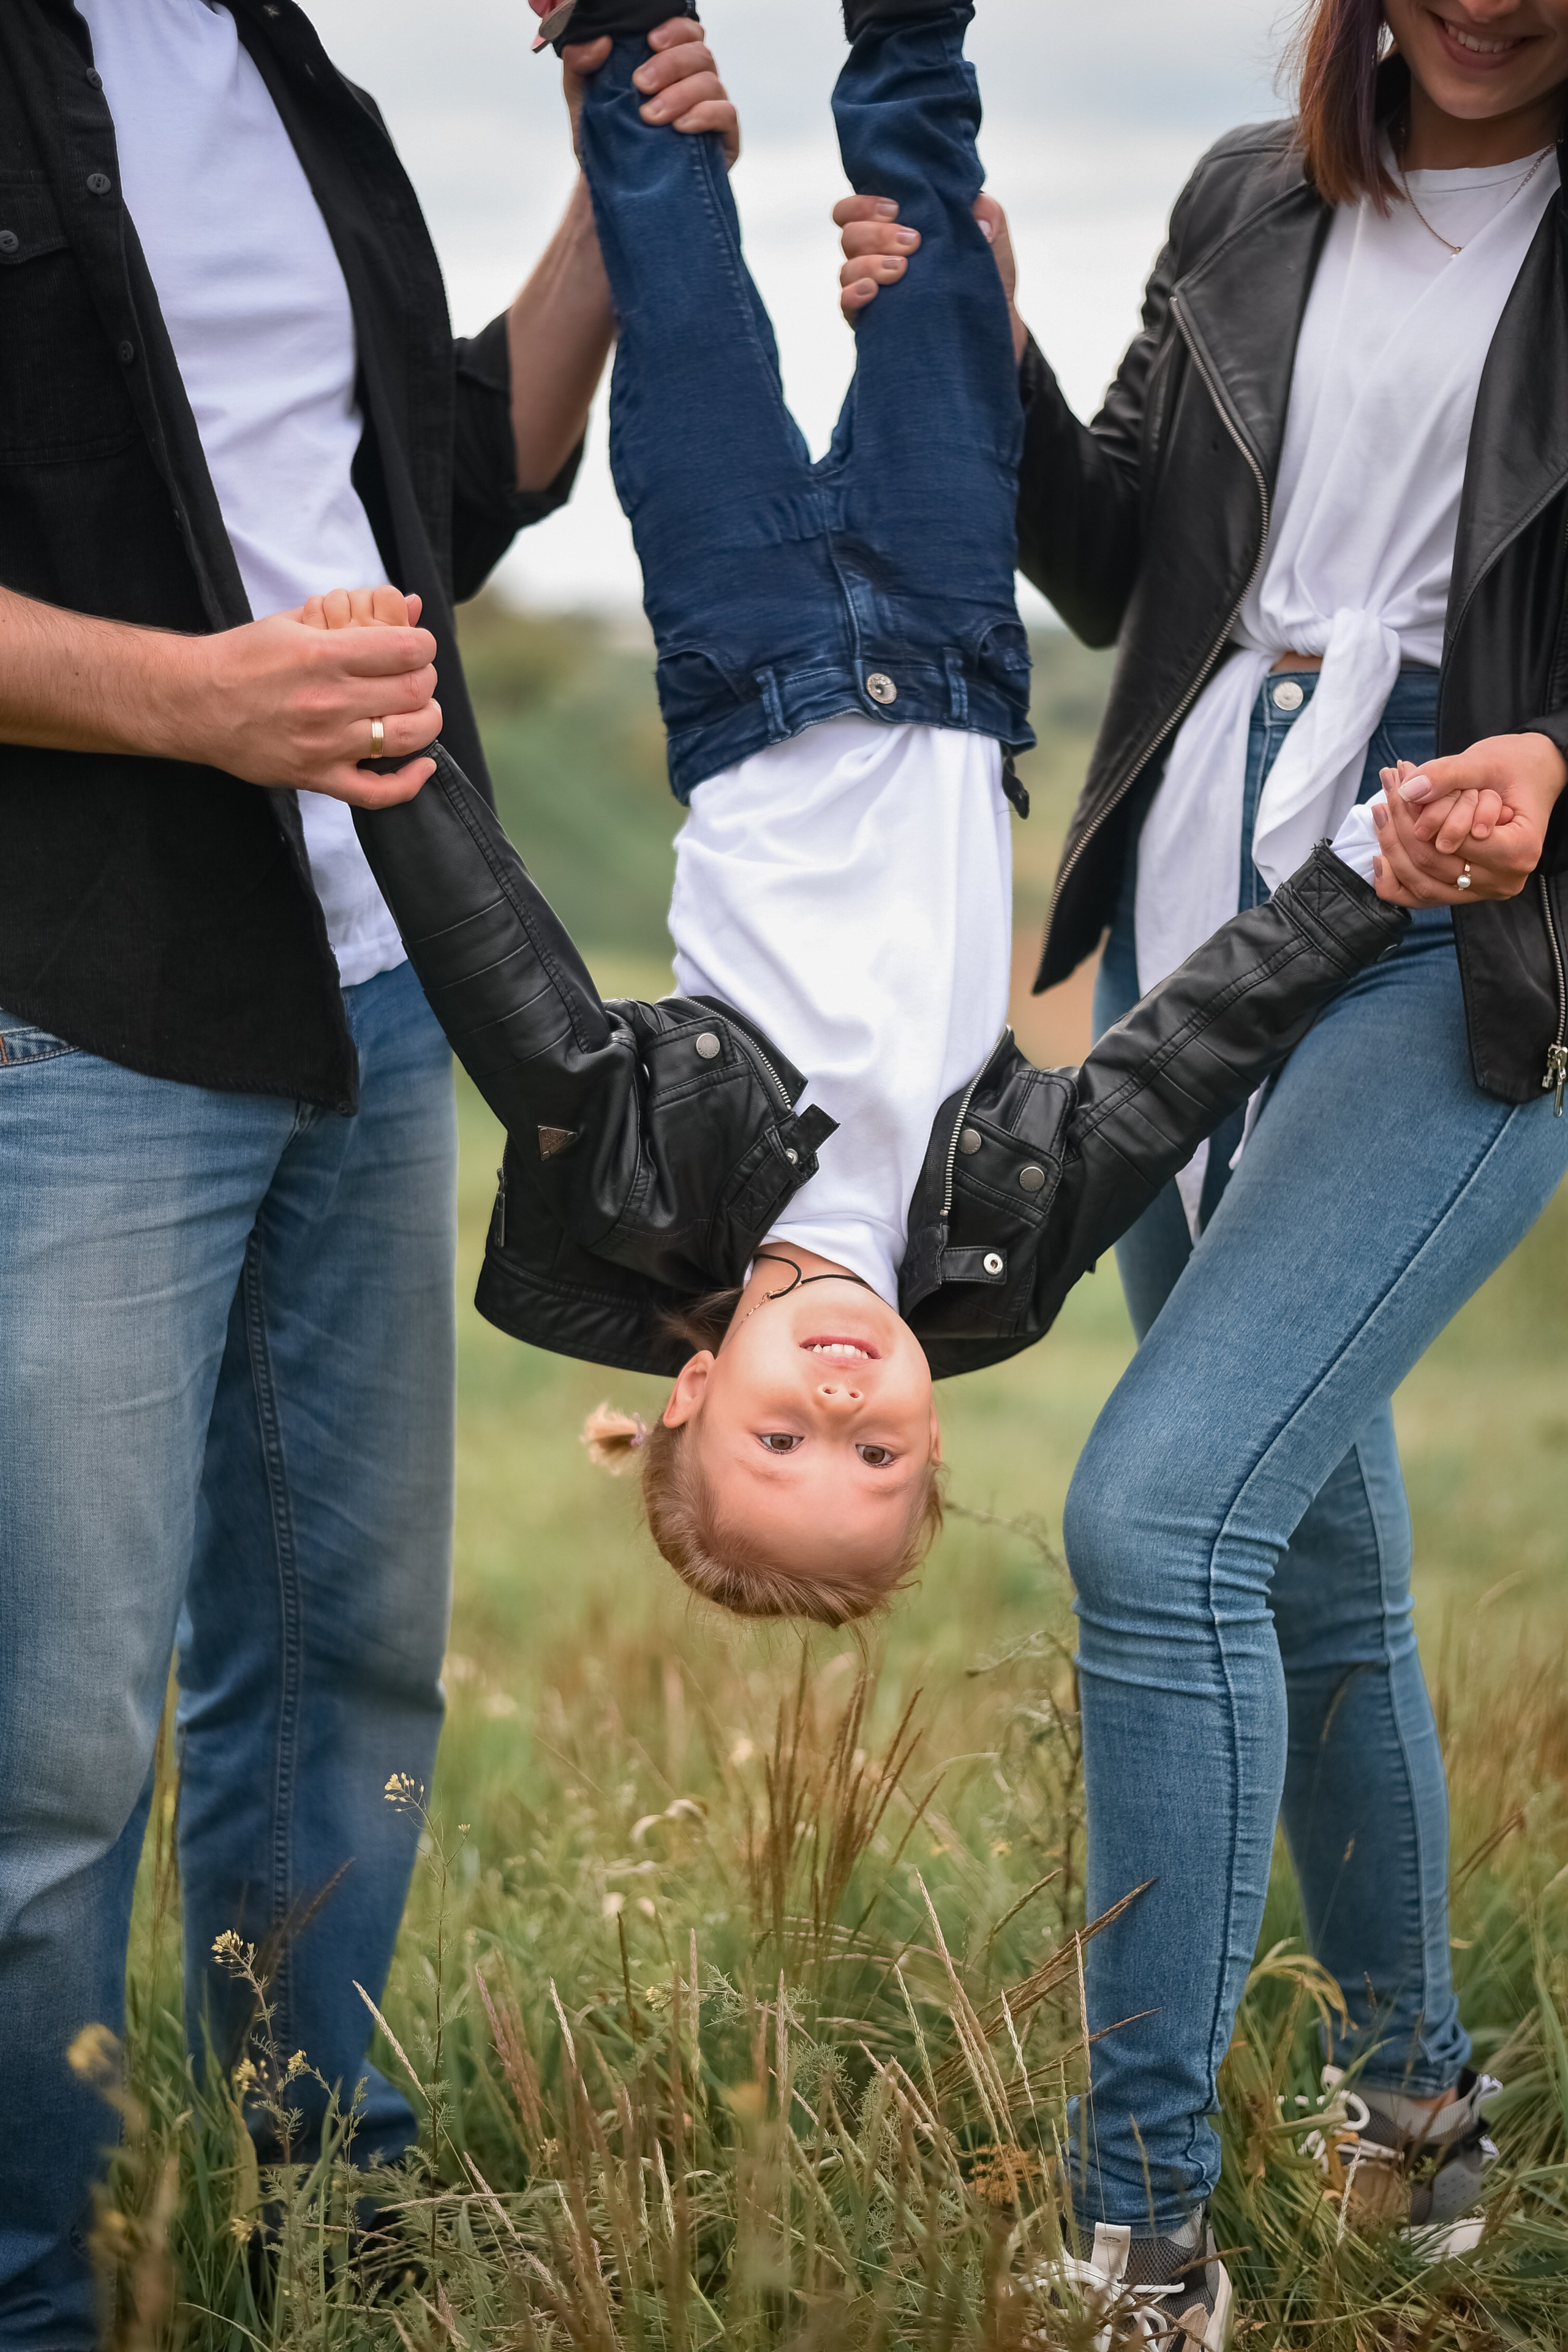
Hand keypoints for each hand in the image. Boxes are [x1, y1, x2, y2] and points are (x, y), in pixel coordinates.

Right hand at [186, 586, 440, 807]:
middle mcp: (329, 701)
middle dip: (425, 679)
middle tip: (414, 675)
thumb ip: (354, 616)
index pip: (408, 650)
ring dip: (426, 722)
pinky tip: (422, 766)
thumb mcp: (294, 623)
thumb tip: (412, 604)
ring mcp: (325, 744)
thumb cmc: (244, 657)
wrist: (193, 701)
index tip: (417, 646)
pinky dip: (410, 783)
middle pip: (415, 692)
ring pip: (408, 738)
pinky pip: (378, 794)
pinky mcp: (317, 777)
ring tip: (417, 711)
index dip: (424, 645)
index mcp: (323, 655)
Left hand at [563, 18, 738, 167]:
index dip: (674, 29)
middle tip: (640, 84)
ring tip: (650, 117)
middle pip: (699, 53)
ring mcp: (711, 109)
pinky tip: (681, 127)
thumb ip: (579, 62)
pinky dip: (704, 115)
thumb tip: (600, 41)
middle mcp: (694, 81)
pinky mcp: (723, 141)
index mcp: (669, 63)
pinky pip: (727, 114)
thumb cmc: (603, 138)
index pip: (686, 31)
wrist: (612, 191)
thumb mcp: (581, 98)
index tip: (650, 42)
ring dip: (680, 94)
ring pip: (711, 82)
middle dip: (670, 64)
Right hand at [835, 189, 1026, 359]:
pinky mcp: (871, 323)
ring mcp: (871, 290)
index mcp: (893, 229)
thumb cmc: (984, 280)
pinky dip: (854, 294)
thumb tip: (976, 211)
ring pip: (847, 267)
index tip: (897, 208)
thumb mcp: (993, 241)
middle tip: (912, 242)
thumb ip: (986, 214)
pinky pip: (846, 304)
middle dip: (877, 233)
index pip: (857, 208)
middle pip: (850, 233)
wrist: (992, 334)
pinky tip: (874, 291)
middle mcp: (875, 257)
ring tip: (902, 270)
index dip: (866, 202)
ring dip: (871, 263)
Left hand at [1371, 733, 1566, 904]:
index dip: (1418, 816)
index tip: (1397, 784)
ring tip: (1381, 808)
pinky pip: (1422, 897)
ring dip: (1393, 846)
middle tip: (1387, 787)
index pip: (1453, 841)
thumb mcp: (1485, 762)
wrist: (1532, 777)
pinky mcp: (1466, 892)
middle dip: (1400, 825)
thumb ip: (1448, 775)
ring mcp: (1484, 891)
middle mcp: (1503, 880)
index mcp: (1519, 851)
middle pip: (1433, 864)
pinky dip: (1397, 879)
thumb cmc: (1515, 767)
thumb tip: (1408, 791)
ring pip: (1422, 884)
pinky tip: (1379, 854)